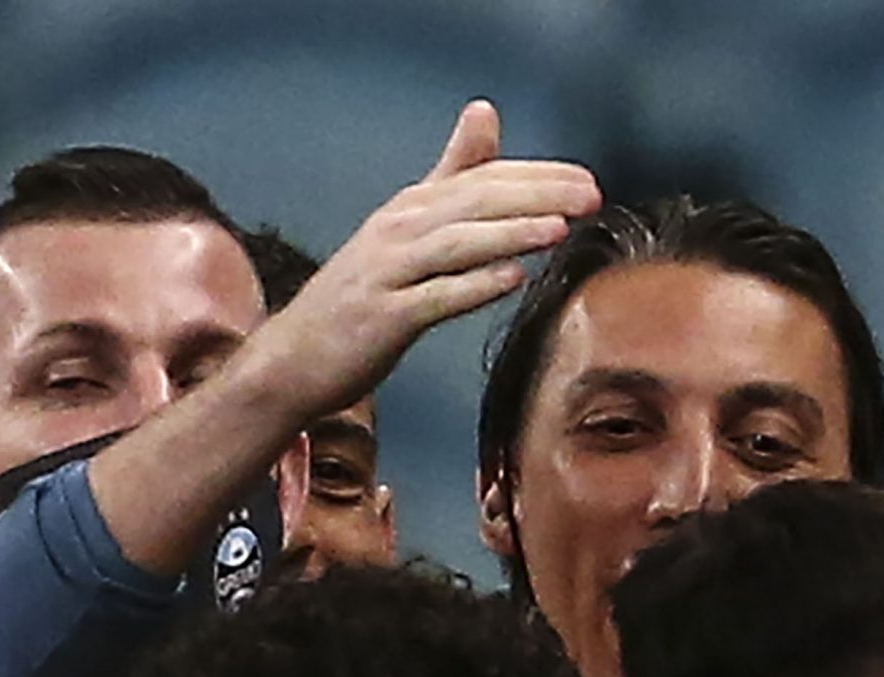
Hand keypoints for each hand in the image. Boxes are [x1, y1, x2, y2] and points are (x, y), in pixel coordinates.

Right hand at [251, 101, 598, 416]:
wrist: (294, 357)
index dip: (537, 176)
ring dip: (509, 234)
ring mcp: (388, 273)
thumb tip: (485, 112)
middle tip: (589, 197)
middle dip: (536, 196)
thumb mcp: (406, 228)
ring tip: (558, 230)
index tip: (585, 181)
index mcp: (410, 208)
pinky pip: (434, 298)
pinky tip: (513, 280)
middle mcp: (398, 230)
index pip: (482, 178)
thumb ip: (451, 176)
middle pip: (474, 202)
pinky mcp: (383, 318)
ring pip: (455, 244)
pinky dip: (474, 287)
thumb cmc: (362, 295)